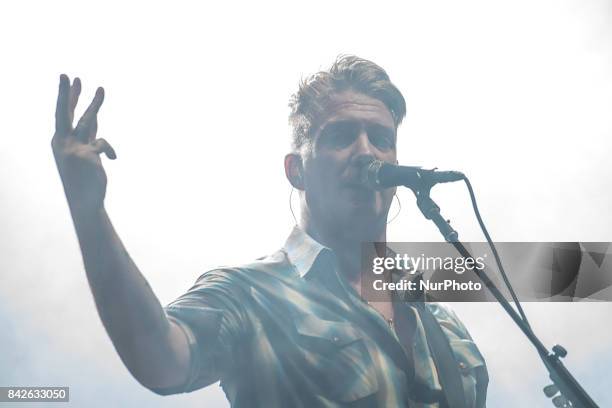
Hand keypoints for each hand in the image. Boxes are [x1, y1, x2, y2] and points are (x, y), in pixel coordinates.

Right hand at [52, 74, 115, 213]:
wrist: (84, 200)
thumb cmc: (85, 177)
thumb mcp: (85, 151)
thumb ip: (88, 132)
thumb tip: (94, 114)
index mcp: (61, 140)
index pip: (65, 114)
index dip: (68, 96)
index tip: (69, 78)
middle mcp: (63, 142)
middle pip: (65, 112)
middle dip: (66, 93)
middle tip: (67, 74)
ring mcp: (73, 148)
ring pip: (87, 121)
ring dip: (95, 104)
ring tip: (102, 88)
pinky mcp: (86, 154)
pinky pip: (104, 144)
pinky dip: (110, 150)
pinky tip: (112, 159)